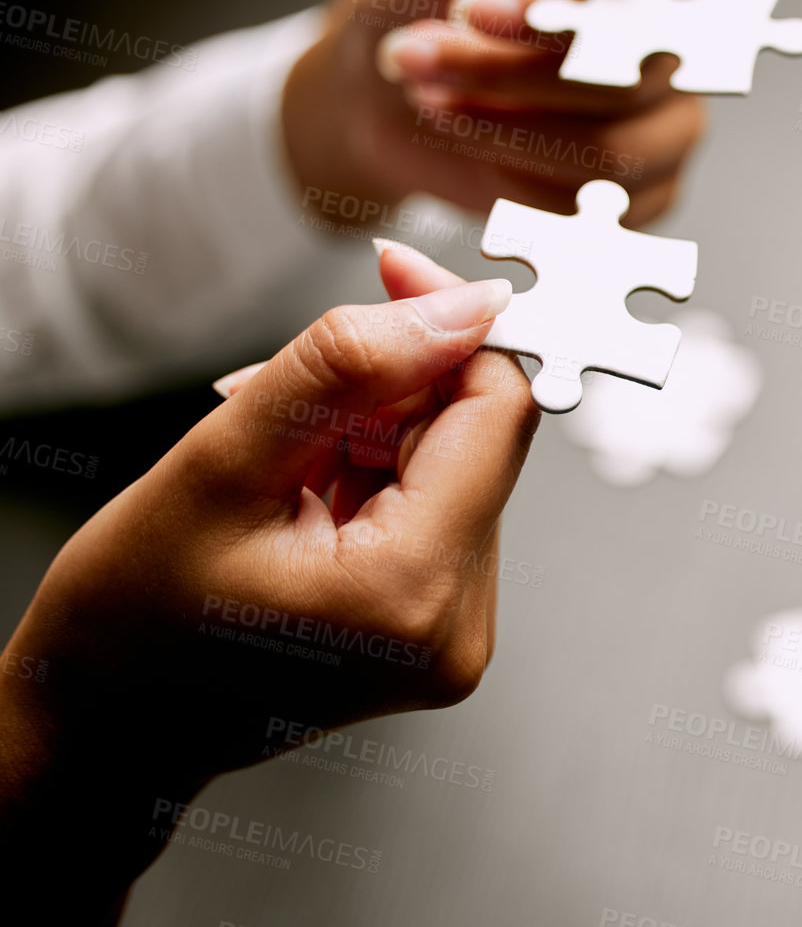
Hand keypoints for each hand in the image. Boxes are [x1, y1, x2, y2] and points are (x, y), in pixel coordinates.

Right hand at [0, 243, 536, 914]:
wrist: (97, 734)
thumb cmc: (129, 625)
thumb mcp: (223, 463)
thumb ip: (350, 367)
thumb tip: (463, 306)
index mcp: (415, 591)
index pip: (499, 411)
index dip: (451, 325)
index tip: (393, 272)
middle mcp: (457, 626)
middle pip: (476, 437)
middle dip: (388, 393)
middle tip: (278, 405)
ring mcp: (452, 637)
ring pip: (451, 465)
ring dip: (371, 434)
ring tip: (275, 474)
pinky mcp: (436, 631)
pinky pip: (434, 508)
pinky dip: (372, 476)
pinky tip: (300, 499)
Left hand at [282, 0, 716, 224]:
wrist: (383, 90)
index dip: (581, 3)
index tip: (478, 10)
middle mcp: (679, 49)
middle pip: (631, 77)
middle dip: (508, 70)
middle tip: (421, 53)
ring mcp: (668, 130)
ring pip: (611, 153)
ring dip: (500, 128)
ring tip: (432, 97)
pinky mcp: (638, 198)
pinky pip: (585, 207)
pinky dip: (506, 178)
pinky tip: (472, 140)